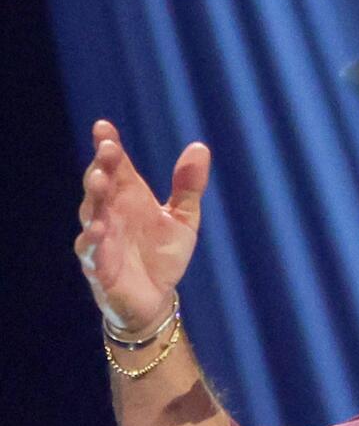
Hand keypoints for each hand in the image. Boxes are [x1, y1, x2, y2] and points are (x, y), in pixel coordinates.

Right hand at [75, 120, 210, 335]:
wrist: (156, 298)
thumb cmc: (163, 254)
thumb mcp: (184, 218)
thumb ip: (189, 186)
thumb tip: (200, 147)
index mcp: (129, 197)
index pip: (116, 166)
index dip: (108, 146)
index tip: (104, 127)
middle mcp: (110, 213)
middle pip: (100, 184)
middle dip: (101, 166)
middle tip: (107, 149)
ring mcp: (102, 239)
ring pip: (90, 213)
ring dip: (93, 196)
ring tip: (99, 180)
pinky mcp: (99, 267)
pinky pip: (91, 251)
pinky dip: (93, 239)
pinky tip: (99, 227)